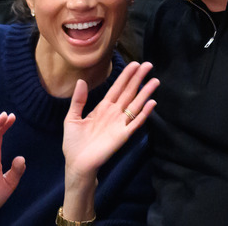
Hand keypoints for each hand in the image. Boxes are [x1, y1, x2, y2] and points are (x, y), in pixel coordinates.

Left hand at [60, 62, 158, 220]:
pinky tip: (152, 103)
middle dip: (138, 78)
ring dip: (145, 93)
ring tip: (155, 80)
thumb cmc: (74, 143)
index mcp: (103, 107)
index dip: (126, 76)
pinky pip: (136, 122)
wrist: (77, 163)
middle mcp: (114, 113)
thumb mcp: (72, 118)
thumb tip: (81, 81)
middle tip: (149, 64)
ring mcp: (120, 124)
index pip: (117, 88)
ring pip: (135, 104)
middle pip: (129, 92)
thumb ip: (78, 100)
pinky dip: (144, 113)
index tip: (135, 64)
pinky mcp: (123, 136)